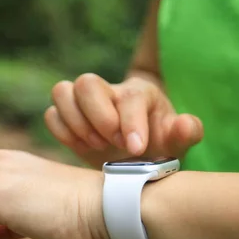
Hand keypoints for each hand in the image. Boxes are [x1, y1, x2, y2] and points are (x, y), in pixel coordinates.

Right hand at [44, 72, 202, 164]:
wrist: (142, 155)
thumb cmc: (161, 145)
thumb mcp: (179, 143)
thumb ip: (186, 132)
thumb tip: (184, 125)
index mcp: (140, 93)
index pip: (129, 97)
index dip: (131, 122)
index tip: (135, 148)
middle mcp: (110, 92)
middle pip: (86, 82)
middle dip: (98, 117)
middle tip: (112, 144)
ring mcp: (85, 103)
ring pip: (62, 91)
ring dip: (76, 123)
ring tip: (97, 146)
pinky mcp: (68, 118)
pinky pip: (51, 115)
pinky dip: (63, 132)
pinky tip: (82, 148)